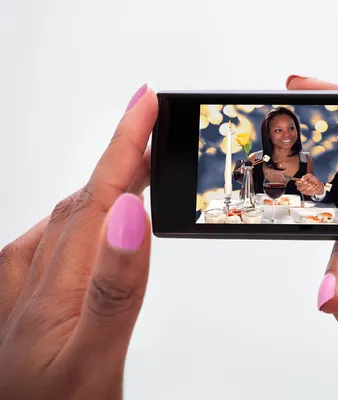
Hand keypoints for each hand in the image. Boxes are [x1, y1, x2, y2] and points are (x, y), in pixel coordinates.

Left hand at [0, 84, 156, 398]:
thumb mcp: (92, 361)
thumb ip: (113, 289)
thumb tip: (130, 216)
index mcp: (55, 284)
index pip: (99, 194)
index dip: (125, 144)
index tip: (147, 103)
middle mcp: (35, 277)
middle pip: (87, 197)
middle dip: (122, 152)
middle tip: (152, 120)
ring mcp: (25, 289)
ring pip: (71, 217)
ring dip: (106, 181)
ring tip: (135, 160)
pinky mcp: (26, 302)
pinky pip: (53, 242)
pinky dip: (82, 216)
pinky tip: (88, 218)